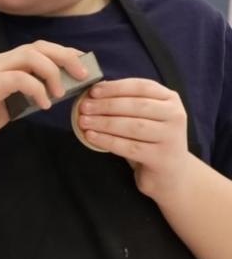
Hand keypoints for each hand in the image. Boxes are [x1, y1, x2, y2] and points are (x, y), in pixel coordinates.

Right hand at [0, 41, 89, 153]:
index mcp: (6, 65)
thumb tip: (55, 93)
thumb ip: (27, 96)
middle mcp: (1, 62)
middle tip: (82, 75)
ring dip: (52, 72)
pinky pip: (20, 79)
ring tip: (60, 93)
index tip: (84, 66)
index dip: (66, 53)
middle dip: (66, 57)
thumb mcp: (9, 105)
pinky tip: (42, 105)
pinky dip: (36, 90)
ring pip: (31, 56)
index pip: (42, 49)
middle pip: (41, 47)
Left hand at [75, 78, 195, 199]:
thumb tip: (95, 91)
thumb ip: (126, 102)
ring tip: (83, 121)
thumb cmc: (149, 139)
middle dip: (106, 105)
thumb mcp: (144, 116)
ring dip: (104, 123)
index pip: (142, 87)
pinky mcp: (161, 157)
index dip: (116, 88)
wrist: (169, 172)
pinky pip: (129, 147)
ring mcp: (170, 137)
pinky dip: (107, 140)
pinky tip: (90, 136)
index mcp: (170, 99)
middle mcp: (175, 115)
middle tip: (83, 107)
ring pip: (133, 126)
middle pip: (137, 106)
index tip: (93, 92)